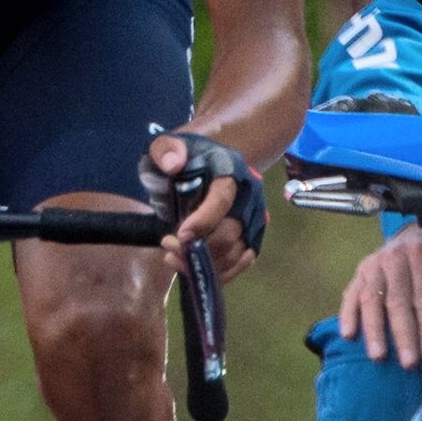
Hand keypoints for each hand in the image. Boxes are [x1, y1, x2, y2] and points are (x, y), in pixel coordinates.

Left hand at [143, 132, 264, 281]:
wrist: (205, 166)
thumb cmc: (185, 159)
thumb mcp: (168, 147)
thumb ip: (166, 150)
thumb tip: (173, 164)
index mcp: (232, 171)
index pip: (222, 199)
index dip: (203, 220)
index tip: (179, 235)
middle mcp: (250, 198)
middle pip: (229, 233)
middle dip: (197, 248)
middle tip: (166, 244)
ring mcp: (254, 220)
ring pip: (234, 253)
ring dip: (203, 264)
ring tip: (172, 257)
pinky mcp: (252, 238)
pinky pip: (240, 263)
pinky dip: (217, 273)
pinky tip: (192, 269)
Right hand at [338, 223, 421, 367]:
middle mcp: (394, 256)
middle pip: (396, 302)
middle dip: (402, 335)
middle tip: (407, 363)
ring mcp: (375, 263)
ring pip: (371, 300)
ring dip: (374, 330)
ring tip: (378, 356)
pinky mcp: (362, 269)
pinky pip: (351, 293)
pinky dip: (347, 314)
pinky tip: (348, 335)